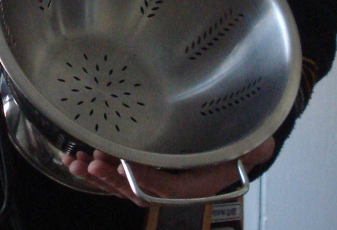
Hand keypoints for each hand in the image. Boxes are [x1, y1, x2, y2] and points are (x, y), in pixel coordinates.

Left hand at [61, 137, 274, 206]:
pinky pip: (123, 179)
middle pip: (139, 191)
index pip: (166, 188)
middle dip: (112, 180)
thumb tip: (260, 145)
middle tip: (90, 163)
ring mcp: (160, 182)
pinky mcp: (149, 174)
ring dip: (100, 176)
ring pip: (126, 187)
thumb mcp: (251, 146)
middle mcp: (175, 190)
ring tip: (75, 162)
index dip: (143, 178)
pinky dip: (104, 171)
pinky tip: (84, 159)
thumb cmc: (240, 145)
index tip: (123, 162)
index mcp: (197, 186)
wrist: (236, 150)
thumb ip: (252, 148)